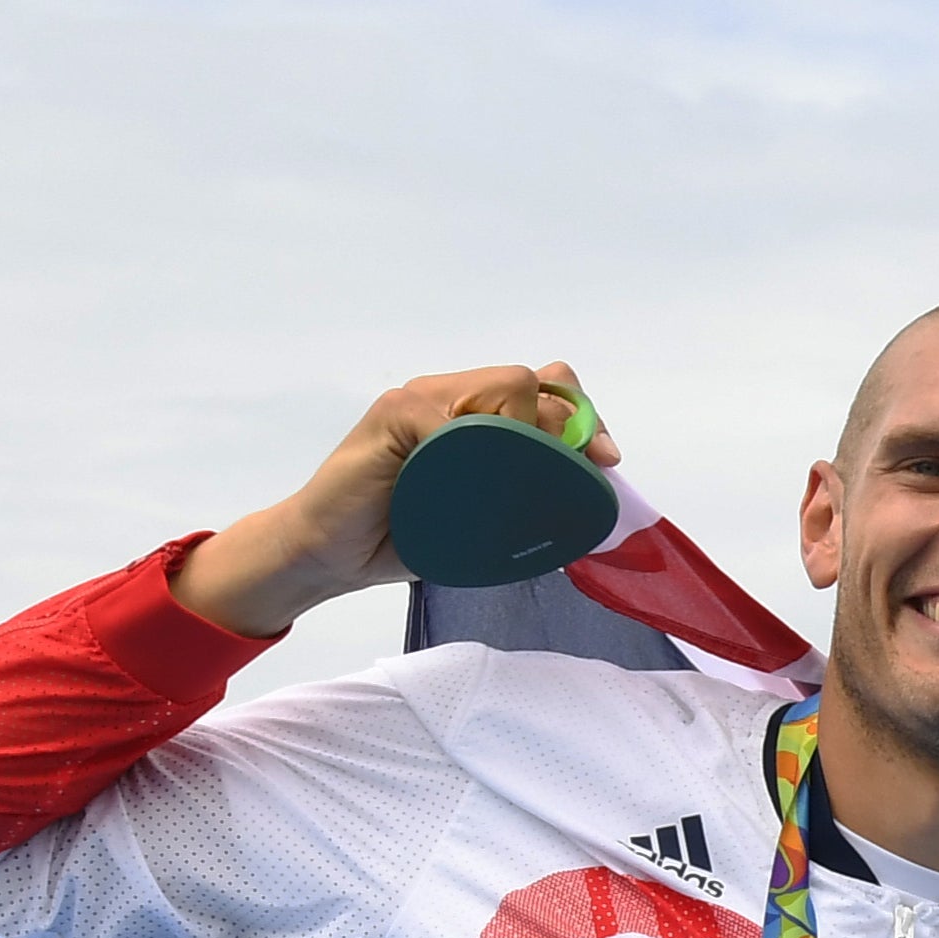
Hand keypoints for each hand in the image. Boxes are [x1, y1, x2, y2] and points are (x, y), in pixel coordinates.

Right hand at [170, 365, 616, 637]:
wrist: (332, 555)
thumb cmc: (408, 538)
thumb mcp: (485, 520)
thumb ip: (527, 499)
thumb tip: (592, 499)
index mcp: (477, 413)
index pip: (547, 386)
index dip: (583, 415)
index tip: (606, 459)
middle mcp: (450, 396)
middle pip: (530, 382)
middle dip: (565, 427)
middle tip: (575, 473)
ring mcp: (419, 400)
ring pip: (500, 390)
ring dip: (527, 436)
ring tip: (523, 484)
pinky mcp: (392, 416)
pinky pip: (447, 416)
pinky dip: (470, 448)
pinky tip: (470, 484)